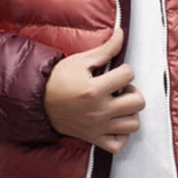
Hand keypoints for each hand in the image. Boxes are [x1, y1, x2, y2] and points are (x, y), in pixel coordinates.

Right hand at [44, 28, 144, 154]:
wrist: (39, 101)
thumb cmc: (59, 79)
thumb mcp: (80, 61)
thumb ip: (105, 50)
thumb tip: (121, 34)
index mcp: (95, 90)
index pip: (129, 75)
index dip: (125, 70)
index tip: (115, 72)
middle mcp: (99, 111)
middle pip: (138, 102)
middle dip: (132, 91)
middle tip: (119, 89)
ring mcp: (98, 127)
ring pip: (133, 124)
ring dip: (130, 112)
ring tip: (118, 105)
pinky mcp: (94, 139)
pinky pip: (119, 144)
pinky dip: (121, 135)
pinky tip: (115, 122)